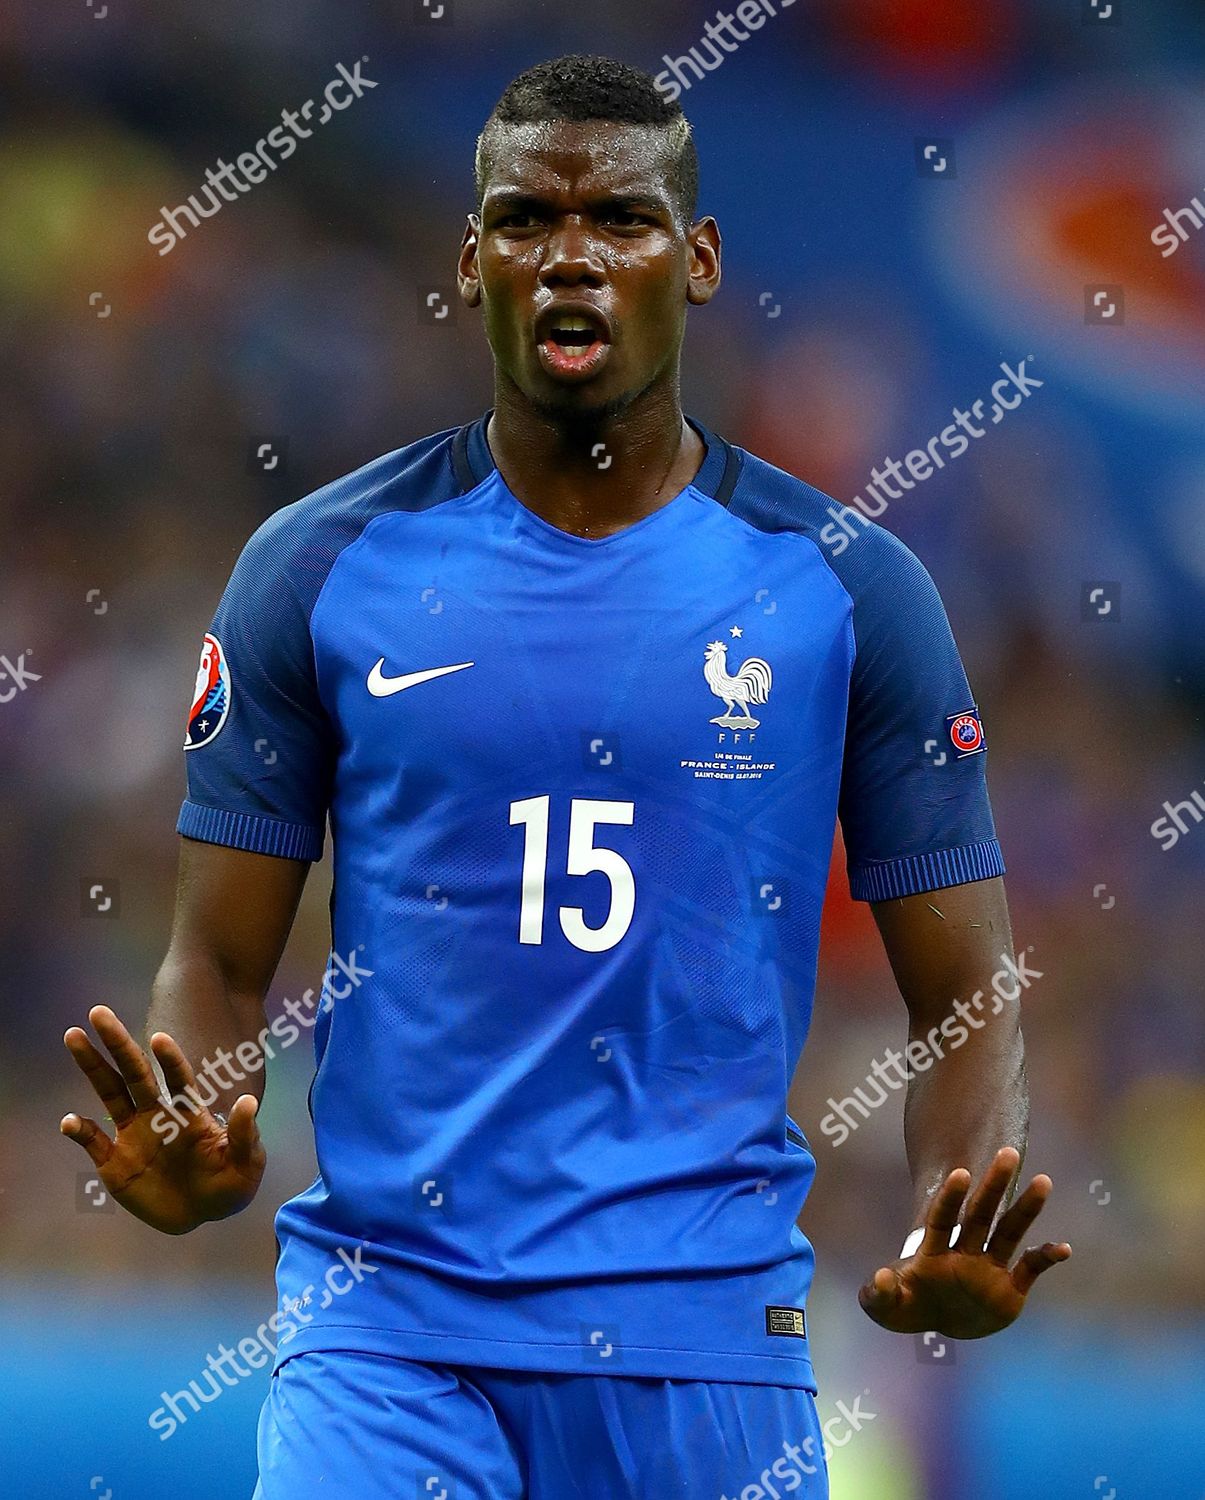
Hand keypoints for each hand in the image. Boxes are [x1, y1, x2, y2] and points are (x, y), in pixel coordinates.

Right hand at [61, 1005, 265, 1234]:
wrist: (202, 1215)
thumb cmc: (229, 1184)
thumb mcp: (246, 1163)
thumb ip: (244, 1134)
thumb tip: (248, 1101)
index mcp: (188, 1113)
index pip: (178, 1079)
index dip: (170, 1060)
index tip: (159, 1039)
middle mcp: (157, 1115)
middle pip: (134, 1073)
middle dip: (117, 1043)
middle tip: (99, 1012)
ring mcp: (133, 1135)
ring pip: (109, 1092)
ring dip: (92, 1065)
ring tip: (74, 1036)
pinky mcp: (114, 1162)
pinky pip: (93, 1141)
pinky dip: (80, 1130)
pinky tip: (70, 1122)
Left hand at [858, 1147, 1070, 1338]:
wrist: (934, 1323)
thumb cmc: (904, 1307)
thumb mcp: (884, 1306)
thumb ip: (879, 1293)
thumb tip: (882, 1277)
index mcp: (933, 1251)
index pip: (942, 1218)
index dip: (951, 1197)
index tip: (961, 1173)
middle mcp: (963, 1253)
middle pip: (980, 1214)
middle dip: (993, 1186)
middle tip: (1008, 1153)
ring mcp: (988, 1268)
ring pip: (1009, 1232)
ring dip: (1026, 1209)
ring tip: (1044, 1181)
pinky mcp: (1009, 1290)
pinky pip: (1031, 1268)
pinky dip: (1047, 1257)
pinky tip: (1065, 1249)